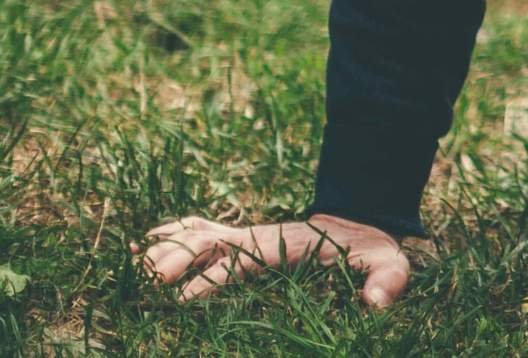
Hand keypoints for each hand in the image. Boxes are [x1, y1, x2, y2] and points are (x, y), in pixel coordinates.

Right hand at [138, 214, 410, 306]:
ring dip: (170, 246)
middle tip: (151, 279)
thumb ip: (387, 280)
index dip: (214, 276)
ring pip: (201, 234)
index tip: (185, 296)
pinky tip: (143, 245)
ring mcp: (249, 236)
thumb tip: (375, 304)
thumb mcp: (389, 261)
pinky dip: (173, 234)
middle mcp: (261, 236)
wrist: (360, 224)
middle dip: (180, 256)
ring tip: (137, 266)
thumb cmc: (371, 248)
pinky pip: (203, 232)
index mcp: (287, 243)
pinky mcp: (242, 241)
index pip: (242, 256)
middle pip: (212, 240)